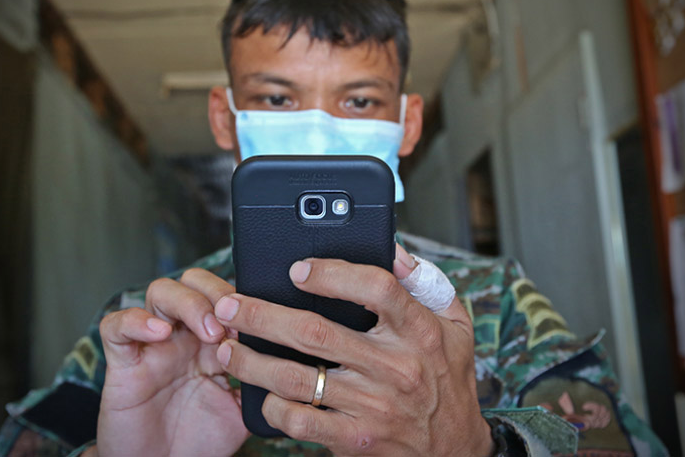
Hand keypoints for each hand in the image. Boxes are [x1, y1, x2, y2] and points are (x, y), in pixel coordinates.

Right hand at [97, 269, 249, 456]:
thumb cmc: (200, 439)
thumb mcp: (243, 410)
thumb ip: (261, 382)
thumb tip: (289, 361)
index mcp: (213, 341)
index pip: (226, 295)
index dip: (244, 301)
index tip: (262, 324)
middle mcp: (182, 335)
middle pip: (193, 281)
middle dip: (216, 292)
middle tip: (233, 324)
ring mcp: (152, 345)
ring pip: (160, 291)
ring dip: (189, 303)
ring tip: (209, 332)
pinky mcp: (123, 363)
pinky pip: (116, 325)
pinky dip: (136, 320)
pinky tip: (160, 333)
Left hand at [213, 252, 494, 455]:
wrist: (457, 449)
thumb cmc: (448, 377)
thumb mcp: (454, 323)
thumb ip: (422, 282)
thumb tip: (389, 248)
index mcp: (419, 330)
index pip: (376, 289)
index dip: (333, 274)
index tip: (297, 269)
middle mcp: (396, 367)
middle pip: (317, 333)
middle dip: (263, 315)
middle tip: (230, 303)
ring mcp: (374, 406)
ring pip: (298, 379)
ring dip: (254, 361)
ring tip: (227, 347)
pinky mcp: (357, 439)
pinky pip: (302, 421)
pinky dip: (273, 406)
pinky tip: (260, 392)